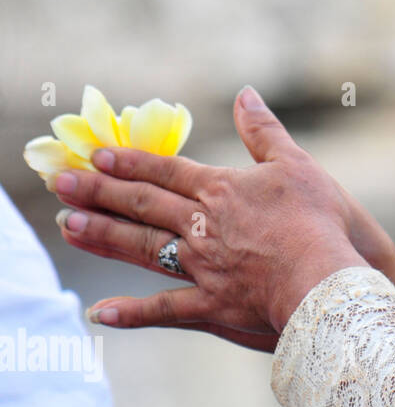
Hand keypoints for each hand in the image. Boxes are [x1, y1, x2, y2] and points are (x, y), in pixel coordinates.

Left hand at [54, 86, 366, 349]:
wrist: (322, 277)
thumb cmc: (318, 219)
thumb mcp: (296, 163)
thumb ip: (264, 130)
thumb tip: (245, 93)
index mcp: (221, 190)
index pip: (167, 171)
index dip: (131, 162)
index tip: (97, 156)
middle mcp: (201, 226)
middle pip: (144, 204)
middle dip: (100, 192)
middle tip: (61, 182)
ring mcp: (202, 266)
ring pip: (142, 248)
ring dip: (103, 236)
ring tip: (67, 225)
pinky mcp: (211, 304)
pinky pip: (164, 309)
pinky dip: (131, 312)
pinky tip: (98, 312)